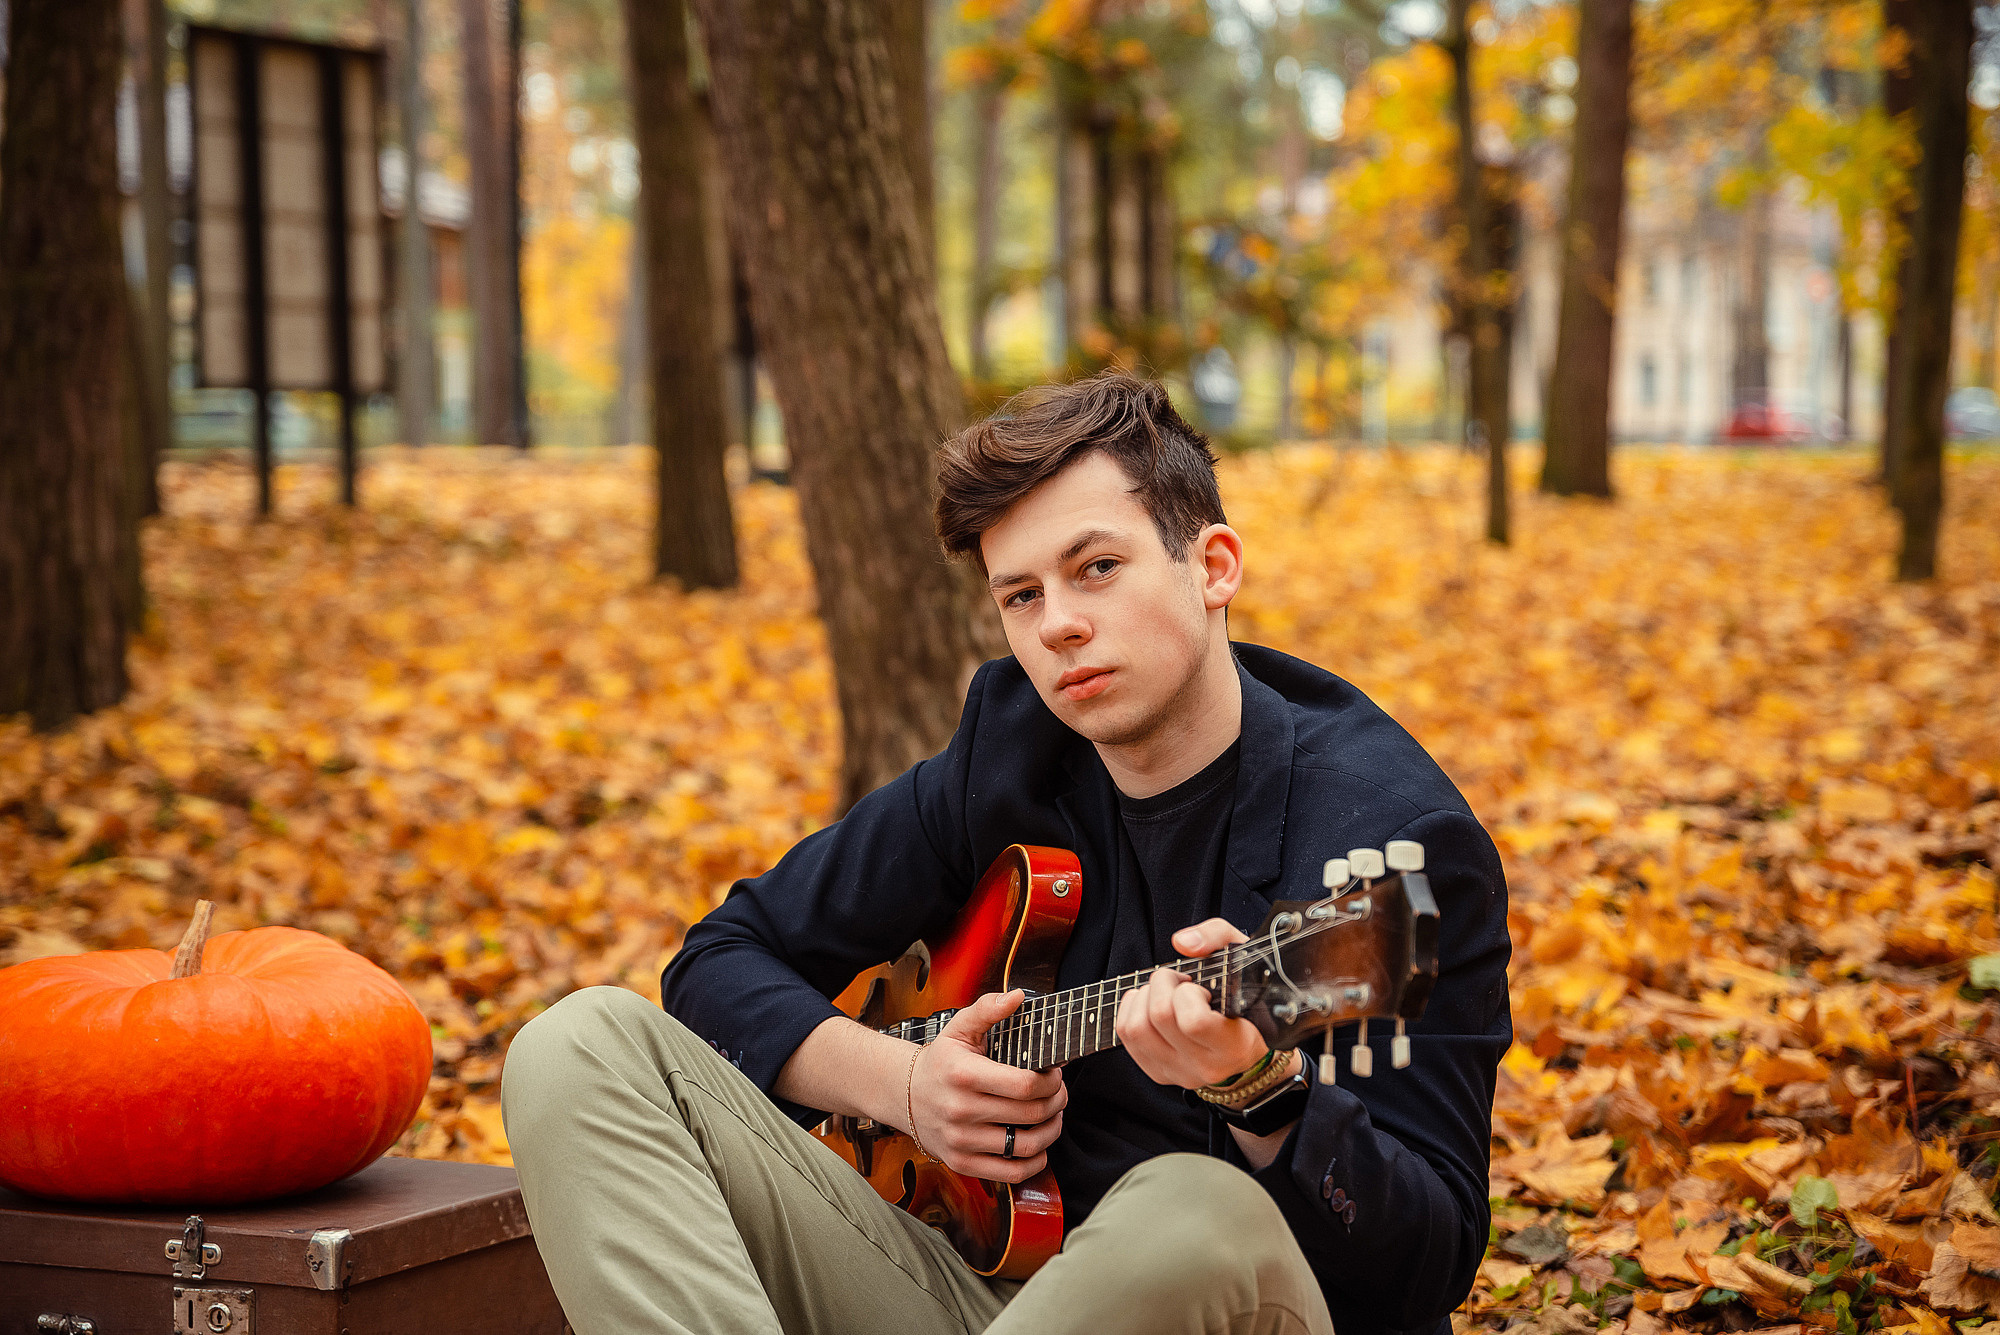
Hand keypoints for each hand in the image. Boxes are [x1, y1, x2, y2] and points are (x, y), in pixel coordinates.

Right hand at [907, 989, 1065, 1184]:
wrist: (904, 1094)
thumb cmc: (941, 1061)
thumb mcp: (960, 1028)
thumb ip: (989, 1009)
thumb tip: (1018, 997)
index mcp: (965, 1074)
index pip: (1025, 1085)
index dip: (1051, 1081)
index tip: (1054, 1073)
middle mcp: (961, 1110)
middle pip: (1031, 1114)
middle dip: (1057, 1102)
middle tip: (1059, 1093)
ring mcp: (961, 1140)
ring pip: (1026, 1146)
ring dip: (1051, 1131)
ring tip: (1053, 1117)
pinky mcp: (962, 1163)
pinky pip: (1011, 1173)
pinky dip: (1035, 1161)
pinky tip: (1038, 1144)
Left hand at [1115, 917, 1267, 1089]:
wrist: (1249, 1046)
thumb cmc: (1247, 996)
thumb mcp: (1245, 957)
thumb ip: (1218, 937)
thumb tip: (1182, 943)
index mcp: (1235, 1045)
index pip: (1194, 1022)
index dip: (1188, 993)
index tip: (1199, 987)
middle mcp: (1206, 1066)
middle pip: (1159, 1017)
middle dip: (1163, 983)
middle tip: (1179, 981)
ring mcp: (1180, 1073)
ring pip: (1135, 1029)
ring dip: (1143, 997)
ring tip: (1164, 992)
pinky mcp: (1159, 1073)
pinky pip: (1125, 1037)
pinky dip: (1131, 1009)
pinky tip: (1150, 1002)